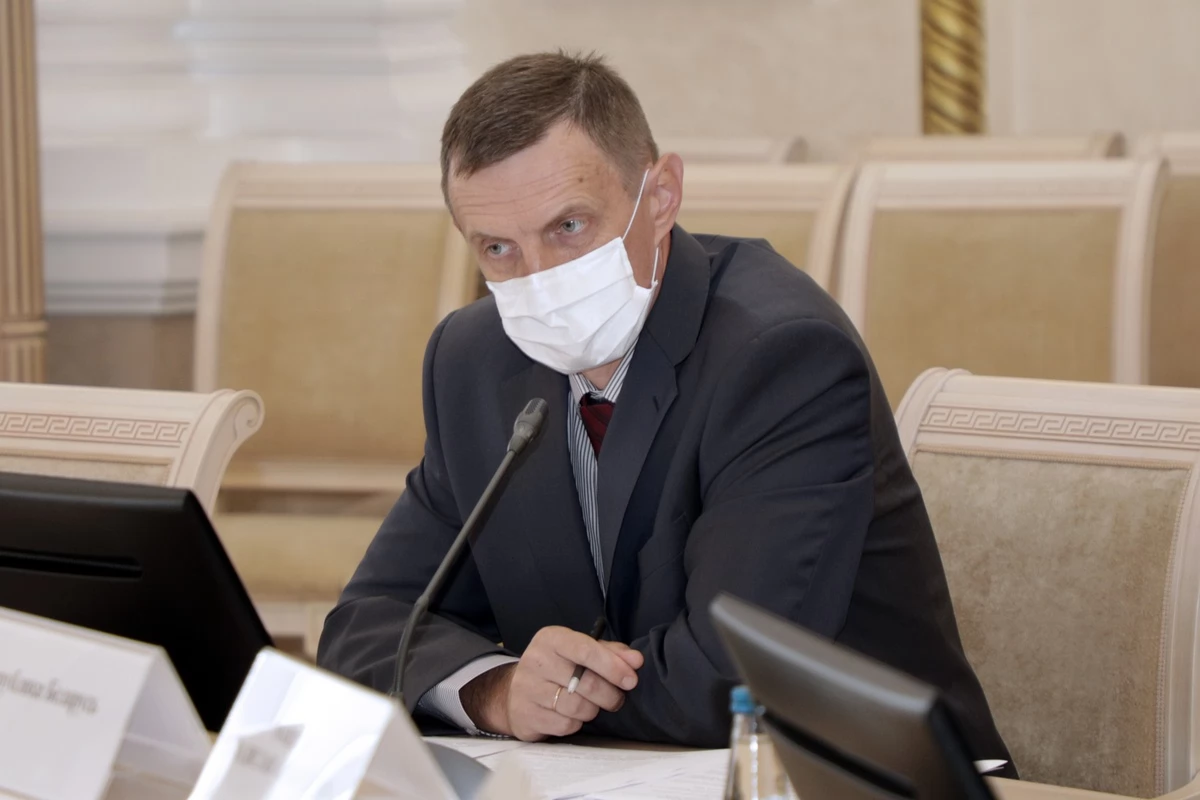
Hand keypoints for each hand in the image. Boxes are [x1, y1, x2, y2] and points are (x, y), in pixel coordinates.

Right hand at [461, 627, 643, 740]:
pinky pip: (565, 725)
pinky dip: (576, 723)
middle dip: (610, 694)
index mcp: (551, 639)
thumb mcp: (580, 651)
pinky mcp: (525, 715)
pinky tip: (572, 715)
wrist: (514, 692)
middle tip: (616, 698)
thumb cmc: (556, 668)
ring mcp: (527, 689)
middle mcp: (535, 660)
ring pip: (577, 707)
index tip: (631, 679)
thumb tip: (636, 660)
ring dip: (593, 710)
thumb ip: (611, 653)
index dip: (613, 666)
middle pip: (586, 683)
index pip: (586, 650)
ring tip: (592, 705)